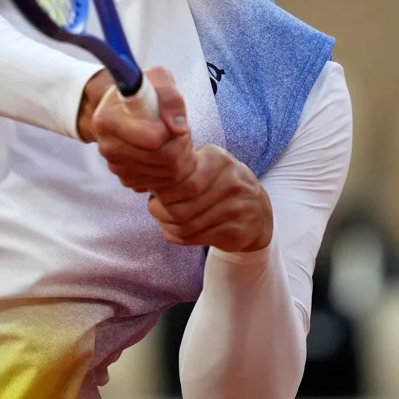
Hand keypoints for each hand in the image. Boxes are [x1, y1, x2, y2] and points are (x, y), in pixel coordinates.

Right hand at [82, 67, 194, 192]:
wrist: (125, 110)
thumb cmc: (142, 92)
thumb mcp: (157, 79)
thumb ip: (170, 97)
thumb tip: (178, 128)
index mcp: (107, 120)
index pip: (153, 139)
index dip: (171, 131)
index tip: (170, 120)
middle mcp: (107, 146)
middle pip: (164, 158)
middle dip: (181, 144)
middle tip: (180, 131)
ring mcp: (116, 166)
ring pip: (166, 173)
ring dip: (180, 157)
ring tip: (174, 139)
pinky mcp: (127, 179)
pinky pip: (160, 183)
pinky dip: (171, 170)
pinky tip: (166, 153)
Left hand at [148, 145, 271, 252]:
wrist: (257, 210)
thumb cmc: (219, 185)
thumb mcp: (204, 165)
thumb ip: (178, 170)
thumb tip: (140, 183)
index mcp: (218, 159)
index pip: (183, 183)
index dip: (163, 193)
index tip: (155, 195)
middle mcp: (232, 182)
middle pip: (183, 207)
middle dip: (161, 212)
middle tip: (155, 210)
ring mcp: (237, 208)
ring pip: (188, 226)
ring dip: (168, 226)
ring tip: (164, 221)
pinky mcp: (237, 231)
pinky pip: (197, 238)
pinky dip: (179, 238)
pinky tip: (176, 231)